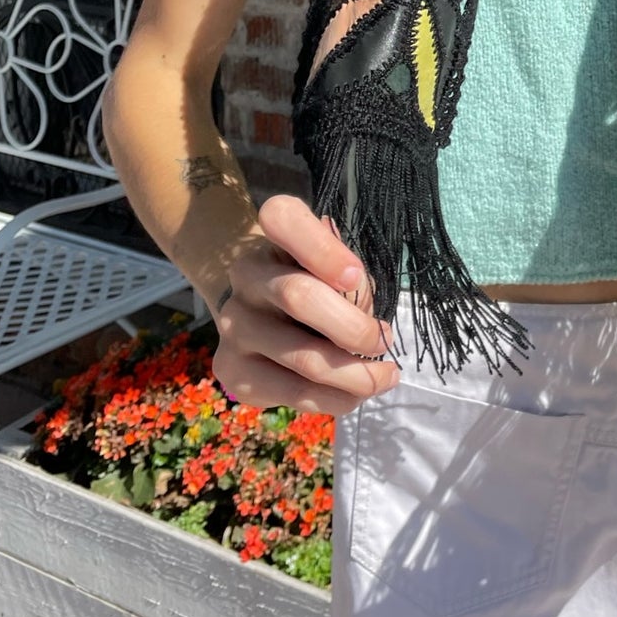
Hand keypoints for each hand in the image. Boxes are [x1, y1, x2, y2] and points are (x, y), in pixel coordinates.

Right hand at [210, 193, 399, 418]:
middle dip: (354, 327)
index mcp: (271, 233)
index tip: (356, 276)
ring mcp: (232, 323)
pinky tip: (355, 395)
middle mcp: (244, 273)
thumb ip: (351, 277)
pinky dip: (334, 398)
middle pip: (298, 296)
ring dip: (355, 374)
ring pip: (302, 357)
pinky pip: (292, 392)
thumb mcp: (337, 262)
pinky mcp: (232, 369)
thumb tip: (362, 317)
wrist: (261, 307)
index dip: (321, 249)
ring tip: (384, 377)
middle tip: (385, 340)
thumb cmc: (316, 276)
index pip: (282, 218)